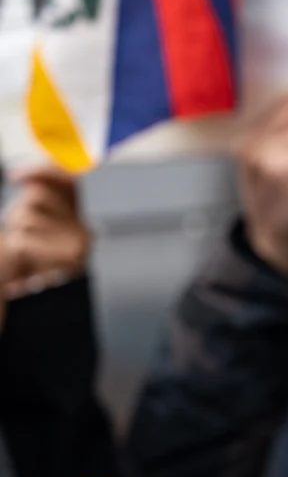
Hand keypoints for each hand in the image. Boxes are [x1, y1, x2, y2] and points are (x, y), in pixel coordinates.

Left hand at [1, 166, 89, 297]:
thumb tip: (26, 174)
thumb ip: (37, 197)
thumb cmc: (30, 265)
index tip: (16, 175)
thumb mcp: (34, 225)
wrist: (37, 305)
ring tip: (24, 256)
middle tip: (21, 236)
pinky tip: (24, 266)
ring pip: (26, 218)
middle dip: (19, 212)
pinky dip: (13, 251)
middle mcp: (84, 230)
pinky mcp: (65, 260)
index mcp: (80, 219)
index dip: (44, 170)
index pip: (71, 180)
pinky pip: (21, 241)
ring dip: (14, 234)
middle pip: (39, 197)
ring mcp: (76, 245)